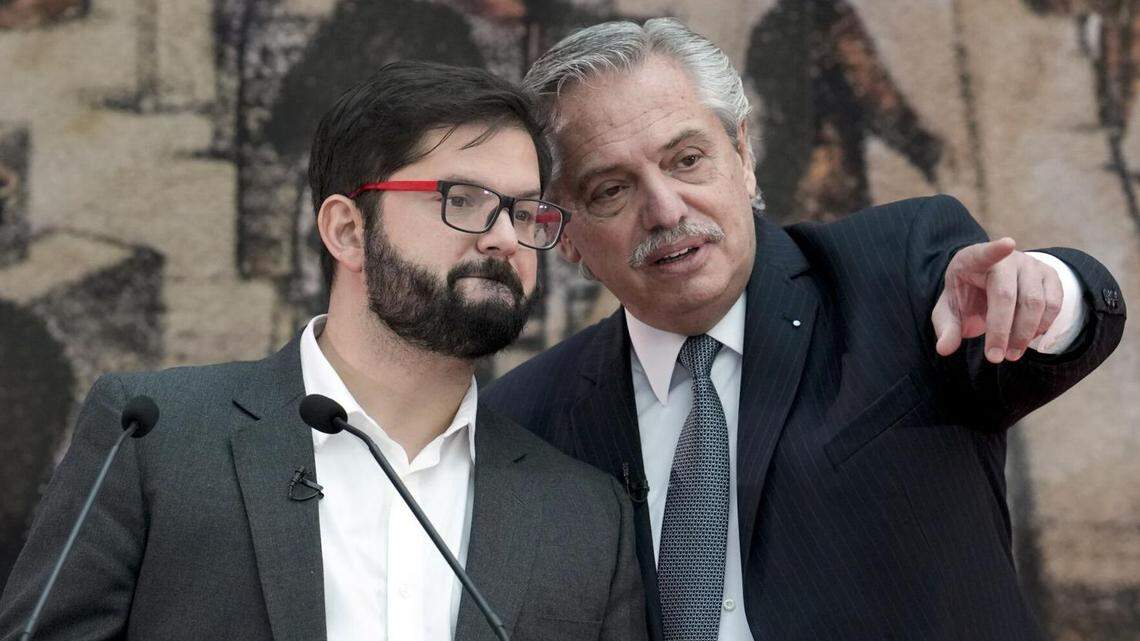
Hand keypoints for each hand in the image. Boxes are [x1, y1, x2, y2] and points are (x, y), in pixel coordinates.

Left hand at [932, 238, 1063, 362]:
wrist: (992, 282)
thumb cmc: (967, 295)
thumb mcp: (949, 309)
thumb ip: (946, 327)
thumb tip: (944, 349)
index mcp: (973, 259)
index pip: (984, 253)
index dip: (995, 249)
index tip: (1007, 244)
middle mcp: (1006, 259)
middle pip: (1007, 294)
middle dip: (1001, 330)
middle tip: (995, 358)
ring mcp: (1031, 265)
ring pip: (1036, 302)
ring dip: (1024, 334)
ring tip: (1010, 355)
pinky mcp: (1050, 276)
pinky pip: (1053, 304)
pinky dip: (1041, 326)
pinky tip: (1026, 338)